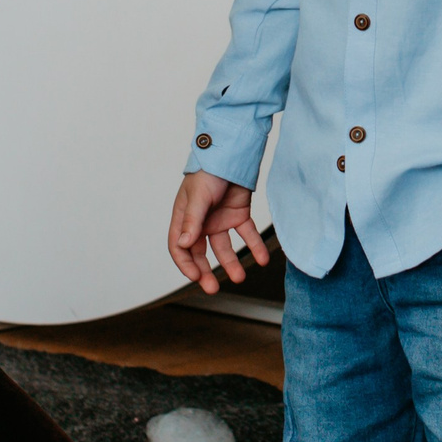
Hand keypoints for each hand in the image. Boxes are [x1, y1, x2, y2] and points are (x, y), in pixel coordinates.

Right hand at [169, 171, 270, 293]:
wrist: (232, 153)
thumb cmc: (208, 171)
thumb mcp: (198, 197)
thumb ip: (192, 221)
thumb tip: (184, 245)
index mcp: (184, 217)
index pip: (179, 247)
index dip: (185, 264)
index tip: (196, 277)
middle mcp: (200, 222)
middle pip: (200, 253)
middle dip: (205, 271)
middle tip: (212, 288)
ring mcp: (220, 219)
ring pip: (224, 248)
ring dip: (231, 263)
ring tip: (240, 277)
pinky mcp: (238, 215)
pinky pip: (246, 235)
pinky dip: (254, 247)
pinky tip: (262, 258)